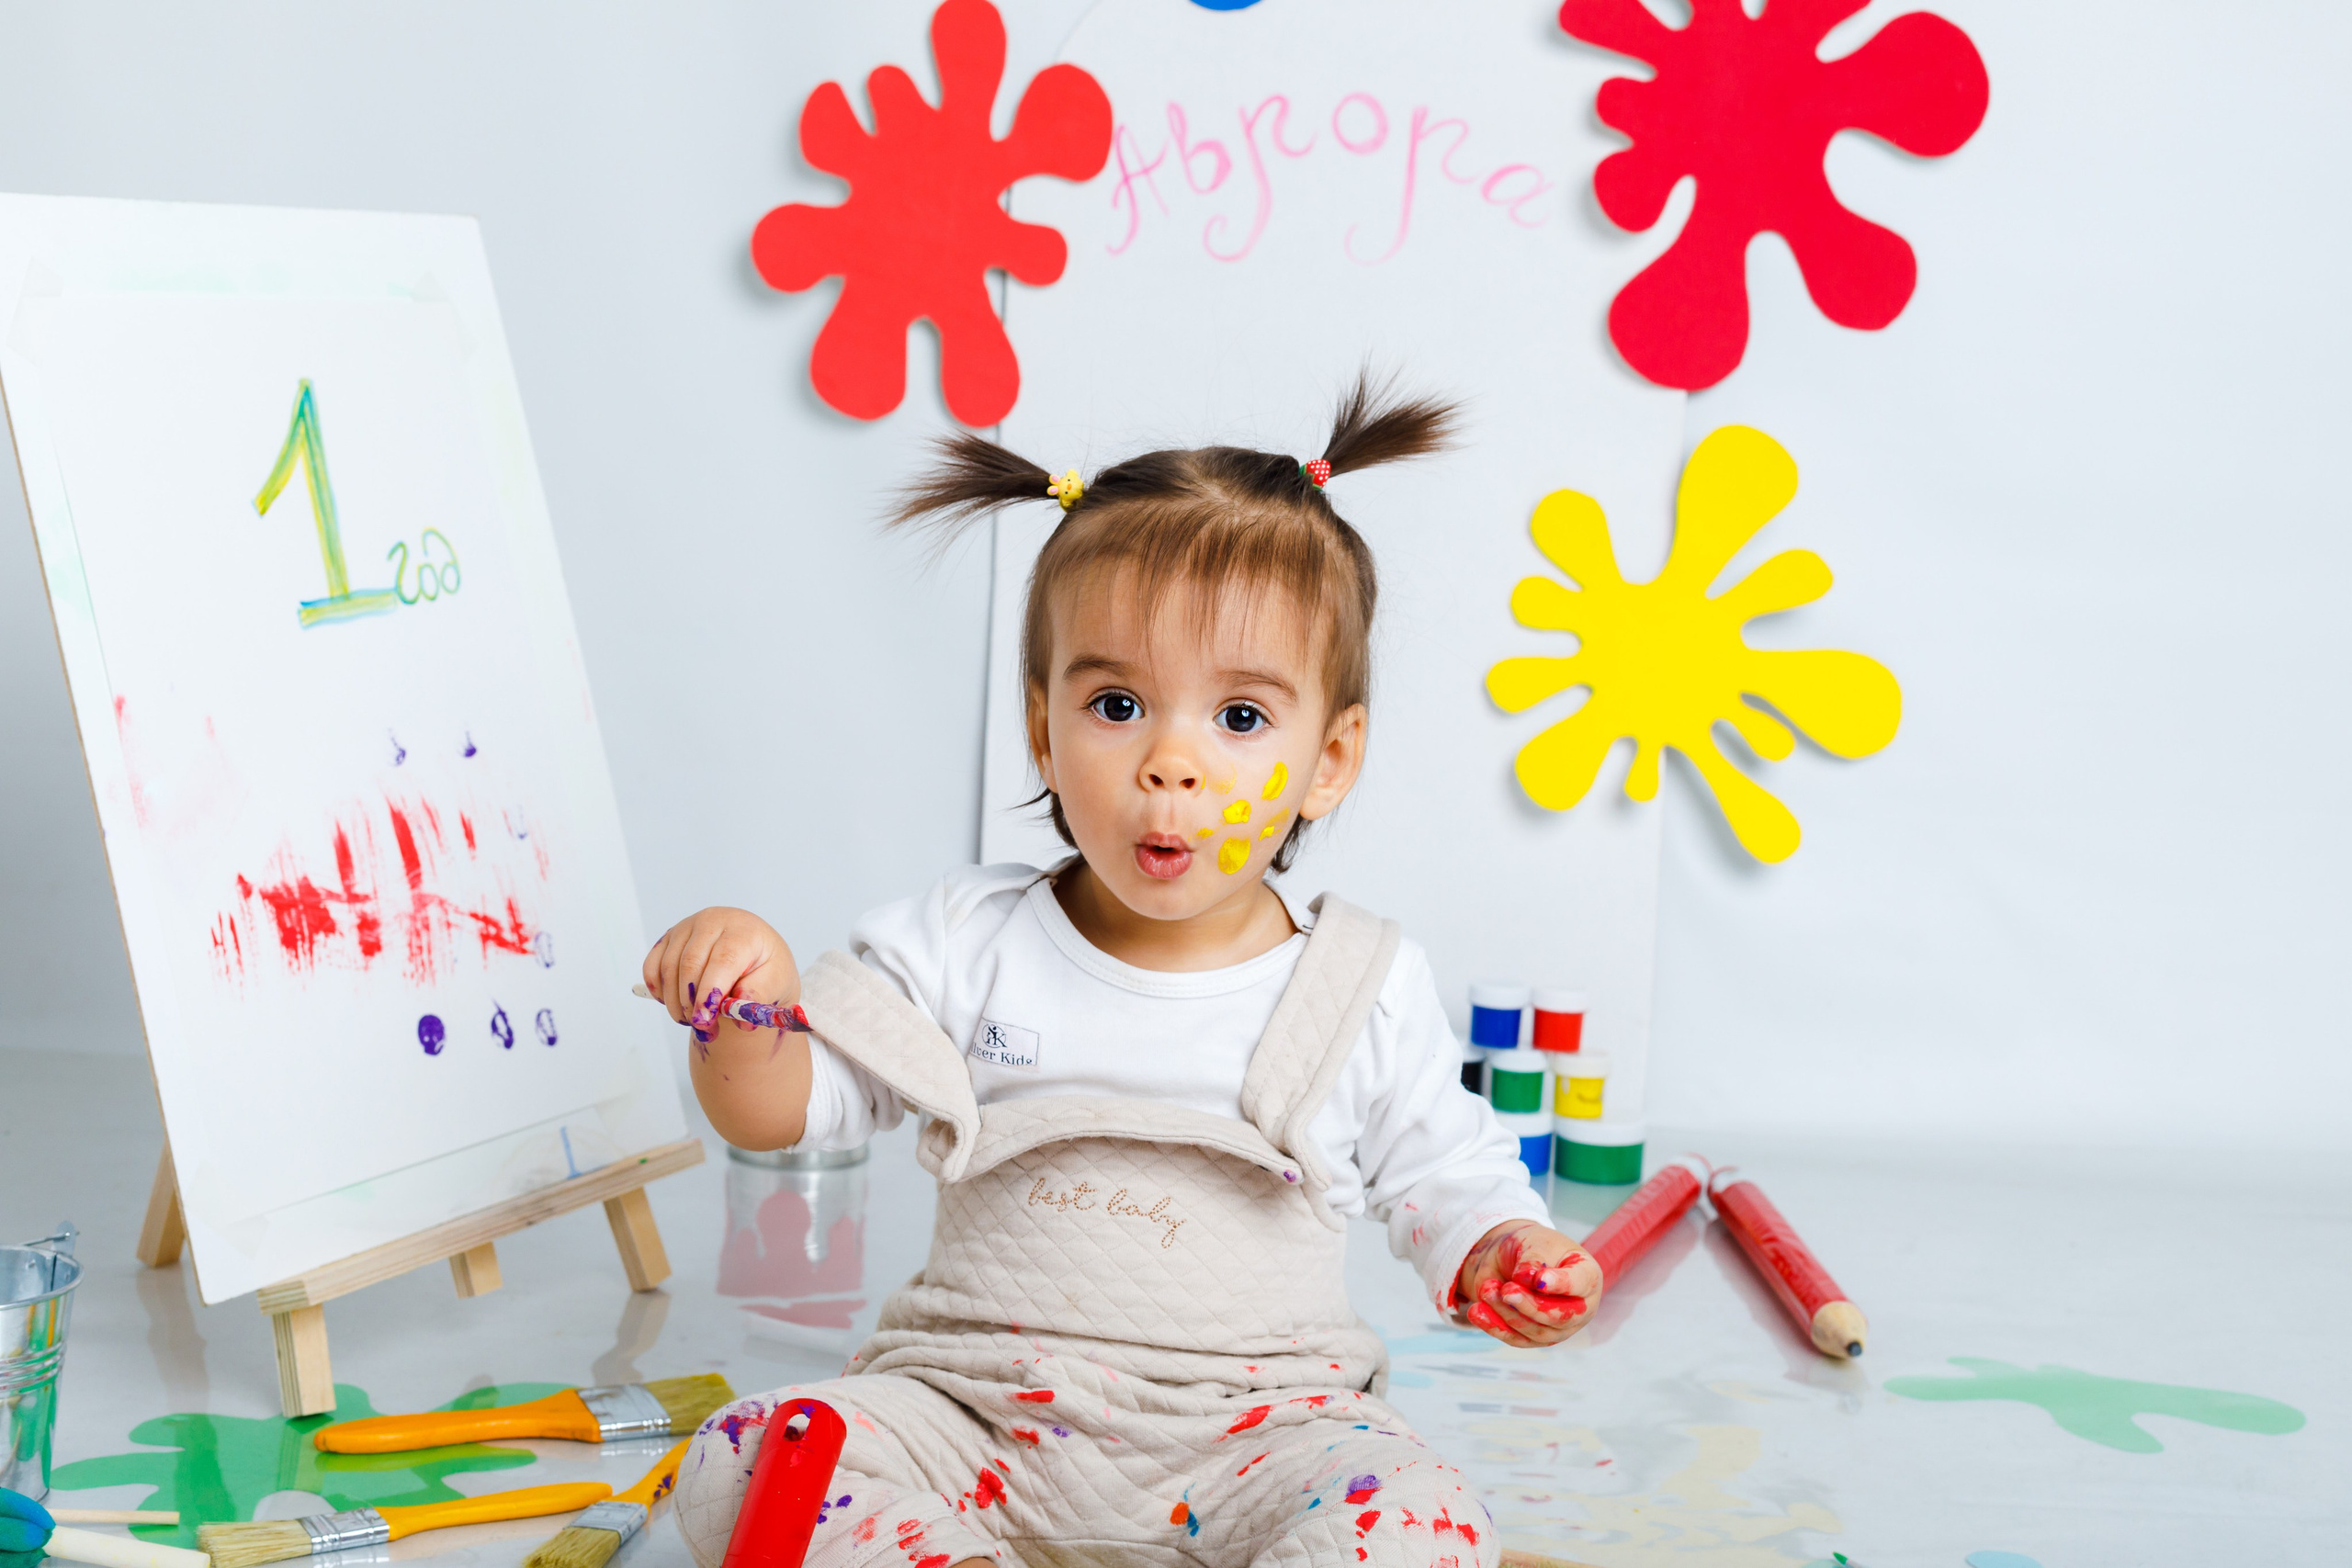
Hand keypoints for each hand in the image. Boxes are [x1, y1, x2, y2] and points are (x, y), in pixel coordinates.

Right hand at [641, 907, 799, 1041]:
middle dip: (691, 1002)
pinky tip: (675, 1003)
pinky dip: (659, 991)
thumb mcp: (776, 981)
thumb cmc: (765, 967)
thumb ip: (759, 997)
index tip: (705, 1021)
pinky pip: (652, 966)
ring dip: (675, 1002)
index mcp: (743, 929)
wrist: (752, 953)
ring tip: (692, 1019)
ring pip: (668, 968)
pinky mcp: (668, 937)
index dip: (711, 993)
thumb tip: (741, 1020)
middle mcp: (712, 921)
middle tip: (701, 1027)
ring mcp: (686, 927)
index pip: (722, 959)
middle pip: (690, 963)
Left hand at [1454, 1221, 1602, 1346]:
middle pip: (1559, 1317)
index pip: (1580, 1285)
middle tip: (1506, 1289)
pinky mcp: (1533, 1338)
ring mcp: (1558, 1327)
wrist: (1510, 1257)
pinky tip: (1476, 1311)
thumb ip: (1534, 1260)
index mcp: (1587, 1276)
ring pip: (1536, 1332)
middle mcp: (1579, 1307)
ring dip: (1507, 1313)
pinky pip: (1516, 1339)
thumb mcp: (1534, 1242)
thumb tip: (1526, 1279)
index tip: (1539, 1279)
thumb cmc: (1532, 1247)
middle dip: (1530, 1305)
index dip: (1560, 1285)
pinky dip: (1494, 1327)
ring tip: (1487, 1290)